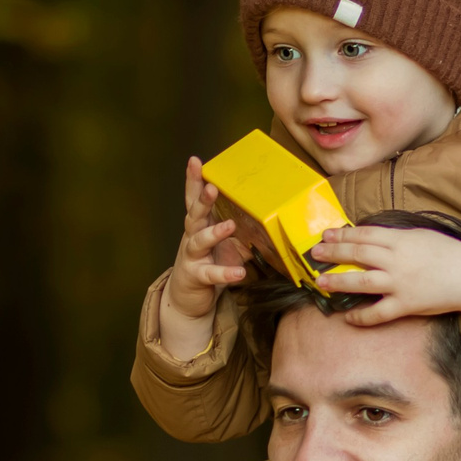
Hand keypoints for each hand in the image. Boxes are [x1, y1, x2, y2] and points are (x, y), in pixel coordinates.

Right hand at [159, 158, 251, 350]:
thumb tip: (273, 219)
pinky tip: (239, 272)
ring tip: (230, 226)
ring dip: (214, 232)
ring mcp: (192, 256)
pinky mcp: (196, 276)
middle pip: (194, 214)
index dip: (194, 180)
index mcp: (200, 225)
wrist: (188, 299)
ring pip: (199, 240)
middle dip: (203, 200)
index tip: (195, 161)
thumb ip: (244, 232)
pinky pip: (211, 273)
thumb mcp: (227, 245)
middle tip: (212, 187)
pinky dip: (225, 272)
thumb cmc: (209, 264)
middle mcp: (192, 237)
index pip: (194, 199)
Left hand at [309, 223, 460, 331]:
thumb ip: (394, 238)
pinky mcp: (406, 305)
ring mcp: (401, 284)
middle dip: (334, 253)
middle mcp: (398, 261)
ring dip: (339, 282)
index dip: (342, 234)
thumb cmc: (446, 254)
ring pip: (363, 282)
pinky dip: (362, 316)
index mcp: (401, 240)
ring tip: (321, 282)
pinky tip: (348, 316)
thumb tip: (367, 238)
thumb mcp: (419, 236)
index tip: (326, 235)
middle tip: (315, 254)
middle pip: (358, 255)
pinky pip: (379, 313)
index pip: (364, 235)